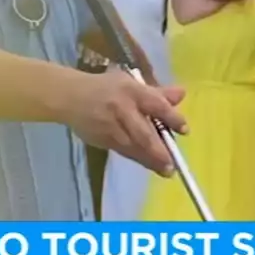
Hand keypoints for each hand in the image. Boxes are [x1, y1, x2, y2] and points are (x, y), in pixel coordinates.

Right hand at [64, 69, 187, 177]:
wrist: (69, 97)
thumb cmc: (106, 88)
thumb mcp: (131, 83)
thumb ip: (157, 93)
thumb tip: (182, 95)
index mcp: (132, 91)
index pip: (156, 104)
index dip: (172, 118)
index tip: (184, 130)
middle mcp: (121, 109)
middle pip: (143, 133)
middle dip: (159, 150)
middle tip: (173, 164)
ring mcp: (110, 127)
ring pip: (133, 147)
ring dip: (150, 160)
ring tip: (166, 170)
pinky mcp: (102, 140)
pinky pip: (123, 151)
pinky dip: (138, 158)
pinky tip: (150, 165)